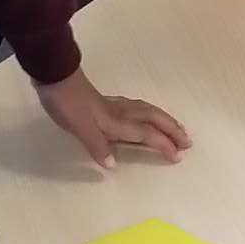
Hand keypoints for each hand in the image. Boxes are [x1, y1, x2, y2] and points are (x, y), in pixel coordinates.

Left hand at [37, 67, 189, 170]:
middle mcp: (123, 113)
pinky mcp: (109, 102)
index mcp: (119, 121)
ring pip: (149, 112)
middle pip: (156, 120)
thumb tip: (113, 165)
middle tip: (188, 142)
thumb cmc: (68, 104)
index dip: (164, 145)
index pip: (149, 134)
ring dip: (165, 121)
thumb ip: (98, 147)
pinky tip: (146, 117)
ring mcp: (117, 105)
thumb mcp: (81, 128)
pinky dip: (150, 115)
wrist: (56, 78)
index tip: (178, 156)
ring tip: (176, 129)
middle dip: (173, 131)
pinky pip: (139, 109)